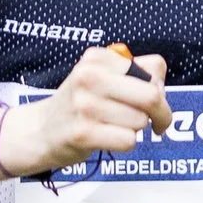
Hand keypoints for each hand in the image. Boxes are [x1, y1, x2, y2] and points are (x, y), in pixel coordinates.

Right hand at [1, 44, 171, 175]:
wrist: (40, 130)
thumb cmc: (80, 104)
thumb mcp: (100, 76)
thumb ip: (135, 74)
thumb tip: (161, 89)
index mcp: (97, 58)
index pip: (154, 67)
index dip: (161, 87)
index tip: (153, 99)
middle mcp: (89, 77)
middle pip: (151, 96)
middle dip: (162, 113)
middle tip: (158, 123)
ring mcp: (85, 105)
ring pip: (140, 122)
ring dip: (134, 129)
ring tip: (113, 125)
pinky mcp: (83, 133)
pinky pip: (127, 141)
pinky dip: (124, 144)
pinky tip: (107, 138)